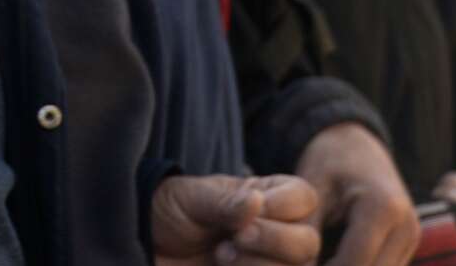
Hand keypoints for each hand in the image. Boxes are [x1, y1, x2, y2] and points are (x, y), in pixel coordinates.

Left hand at [151, 173, 320, 265]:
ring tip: (222, 257)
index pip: (303, 197)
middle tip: (234, 239)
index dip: (283, 206)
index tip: (249, 210)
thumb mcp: (190, 199)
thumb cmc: (170, 212)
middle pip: (308, 243)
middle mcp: (277, 231)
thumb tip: (256, 201)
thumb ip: (223, 202)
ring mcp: (270, 262)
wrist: (147, 244)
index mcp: (266, 197)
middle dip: (273, 242)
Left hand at [296, 122, 417, 265]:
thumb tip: (299, 264)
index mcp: (383, 209)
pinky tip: (330, 261)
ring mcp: (412, 239)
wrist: (355, 145)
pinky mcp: (408, 246)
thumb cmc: (328, 161)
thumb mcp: (311, 189)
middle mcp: (406, 228)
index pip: (354, 264)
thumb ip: (308, 228)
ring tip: (315, 262)